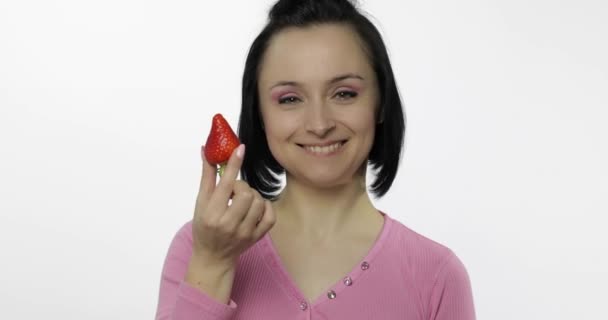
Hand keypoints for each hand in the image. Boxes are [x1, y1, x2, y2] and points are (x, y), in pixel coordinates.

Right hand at [192, 144, 275, 267]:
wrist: (213, 256)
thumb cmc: (205, 226)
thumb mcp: (201, 203)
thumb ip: (207, 177)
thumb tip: (207, 151)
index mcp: (211, 214)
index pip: (225, 185)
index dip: (234, 165)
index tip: (240, 149)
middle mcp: (228, 224)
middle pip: (245, 194)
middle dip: (242, 186)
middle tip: (234, 190)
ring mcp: (244, 232)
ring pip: (259, 202)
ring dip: (253, 196)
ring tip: (243, 200)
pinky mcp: (256, 237)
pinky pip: (270, 215)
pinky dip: (266, 207)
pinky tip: (256, 207)